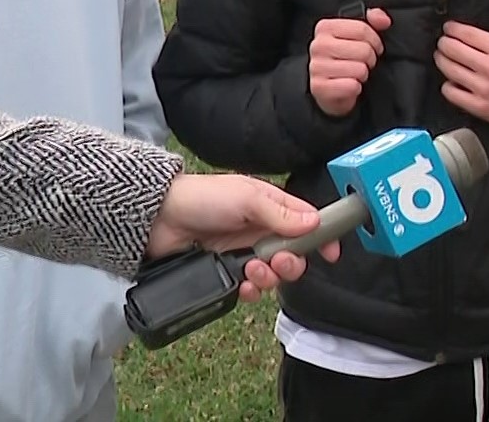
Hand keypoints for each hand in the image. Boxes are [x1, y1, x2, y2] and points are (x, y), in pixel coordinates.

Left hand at [146, 173, 341, 300]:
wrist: (157, 219)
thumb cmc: (203, 198)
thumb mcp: (247, 199)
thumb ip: (282, 213)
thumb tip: (314, 222)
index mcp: (270, 206)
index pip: (306, 222)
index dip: (321, 237)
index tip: (331, 253)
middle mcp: (260, 230)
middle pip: (293, 255)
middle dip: (291, 263)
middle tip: (278, 262)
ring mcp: (243, 252)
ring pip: (272, 274)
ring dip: (269, 277)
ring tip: (251, 269)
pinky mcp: (226, 271)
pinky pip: (249, 288)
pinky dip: (251, 290)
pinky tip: (244, 284)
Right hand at [308, 8, 391, 115]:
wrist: (331, 88)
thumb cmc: (345, 59)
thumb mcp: (358, 36)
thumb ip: (373, 21)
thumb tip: (383, 20)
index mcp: (326, 27)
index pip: (362, 29)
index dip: (374, 40)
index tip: (372, 47)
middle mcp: (318, 45)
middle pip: (364, 50)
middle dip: (370, 59)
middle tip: (363, 63)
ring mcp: (317, 67)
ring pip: (360, 69)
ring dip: (363, 75)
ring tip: (354, 74)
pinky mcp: (320, 88)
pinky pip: (352, 86)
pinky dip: (355, 88)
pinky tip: (348, 86)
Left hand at [434, 20, 488, 130]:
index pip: (467, 33)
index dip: (453, 28)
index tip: (449, 27)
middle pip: (452, 49)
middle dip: (444, 42)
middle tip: (444, 41)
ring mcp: (483, 88)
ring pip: (448, 69)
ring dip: (442, 60)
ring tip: (443, 57)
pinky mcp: (480, 106)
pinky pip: (451, 93)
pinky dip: (447, 85)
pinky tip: (451, 81)